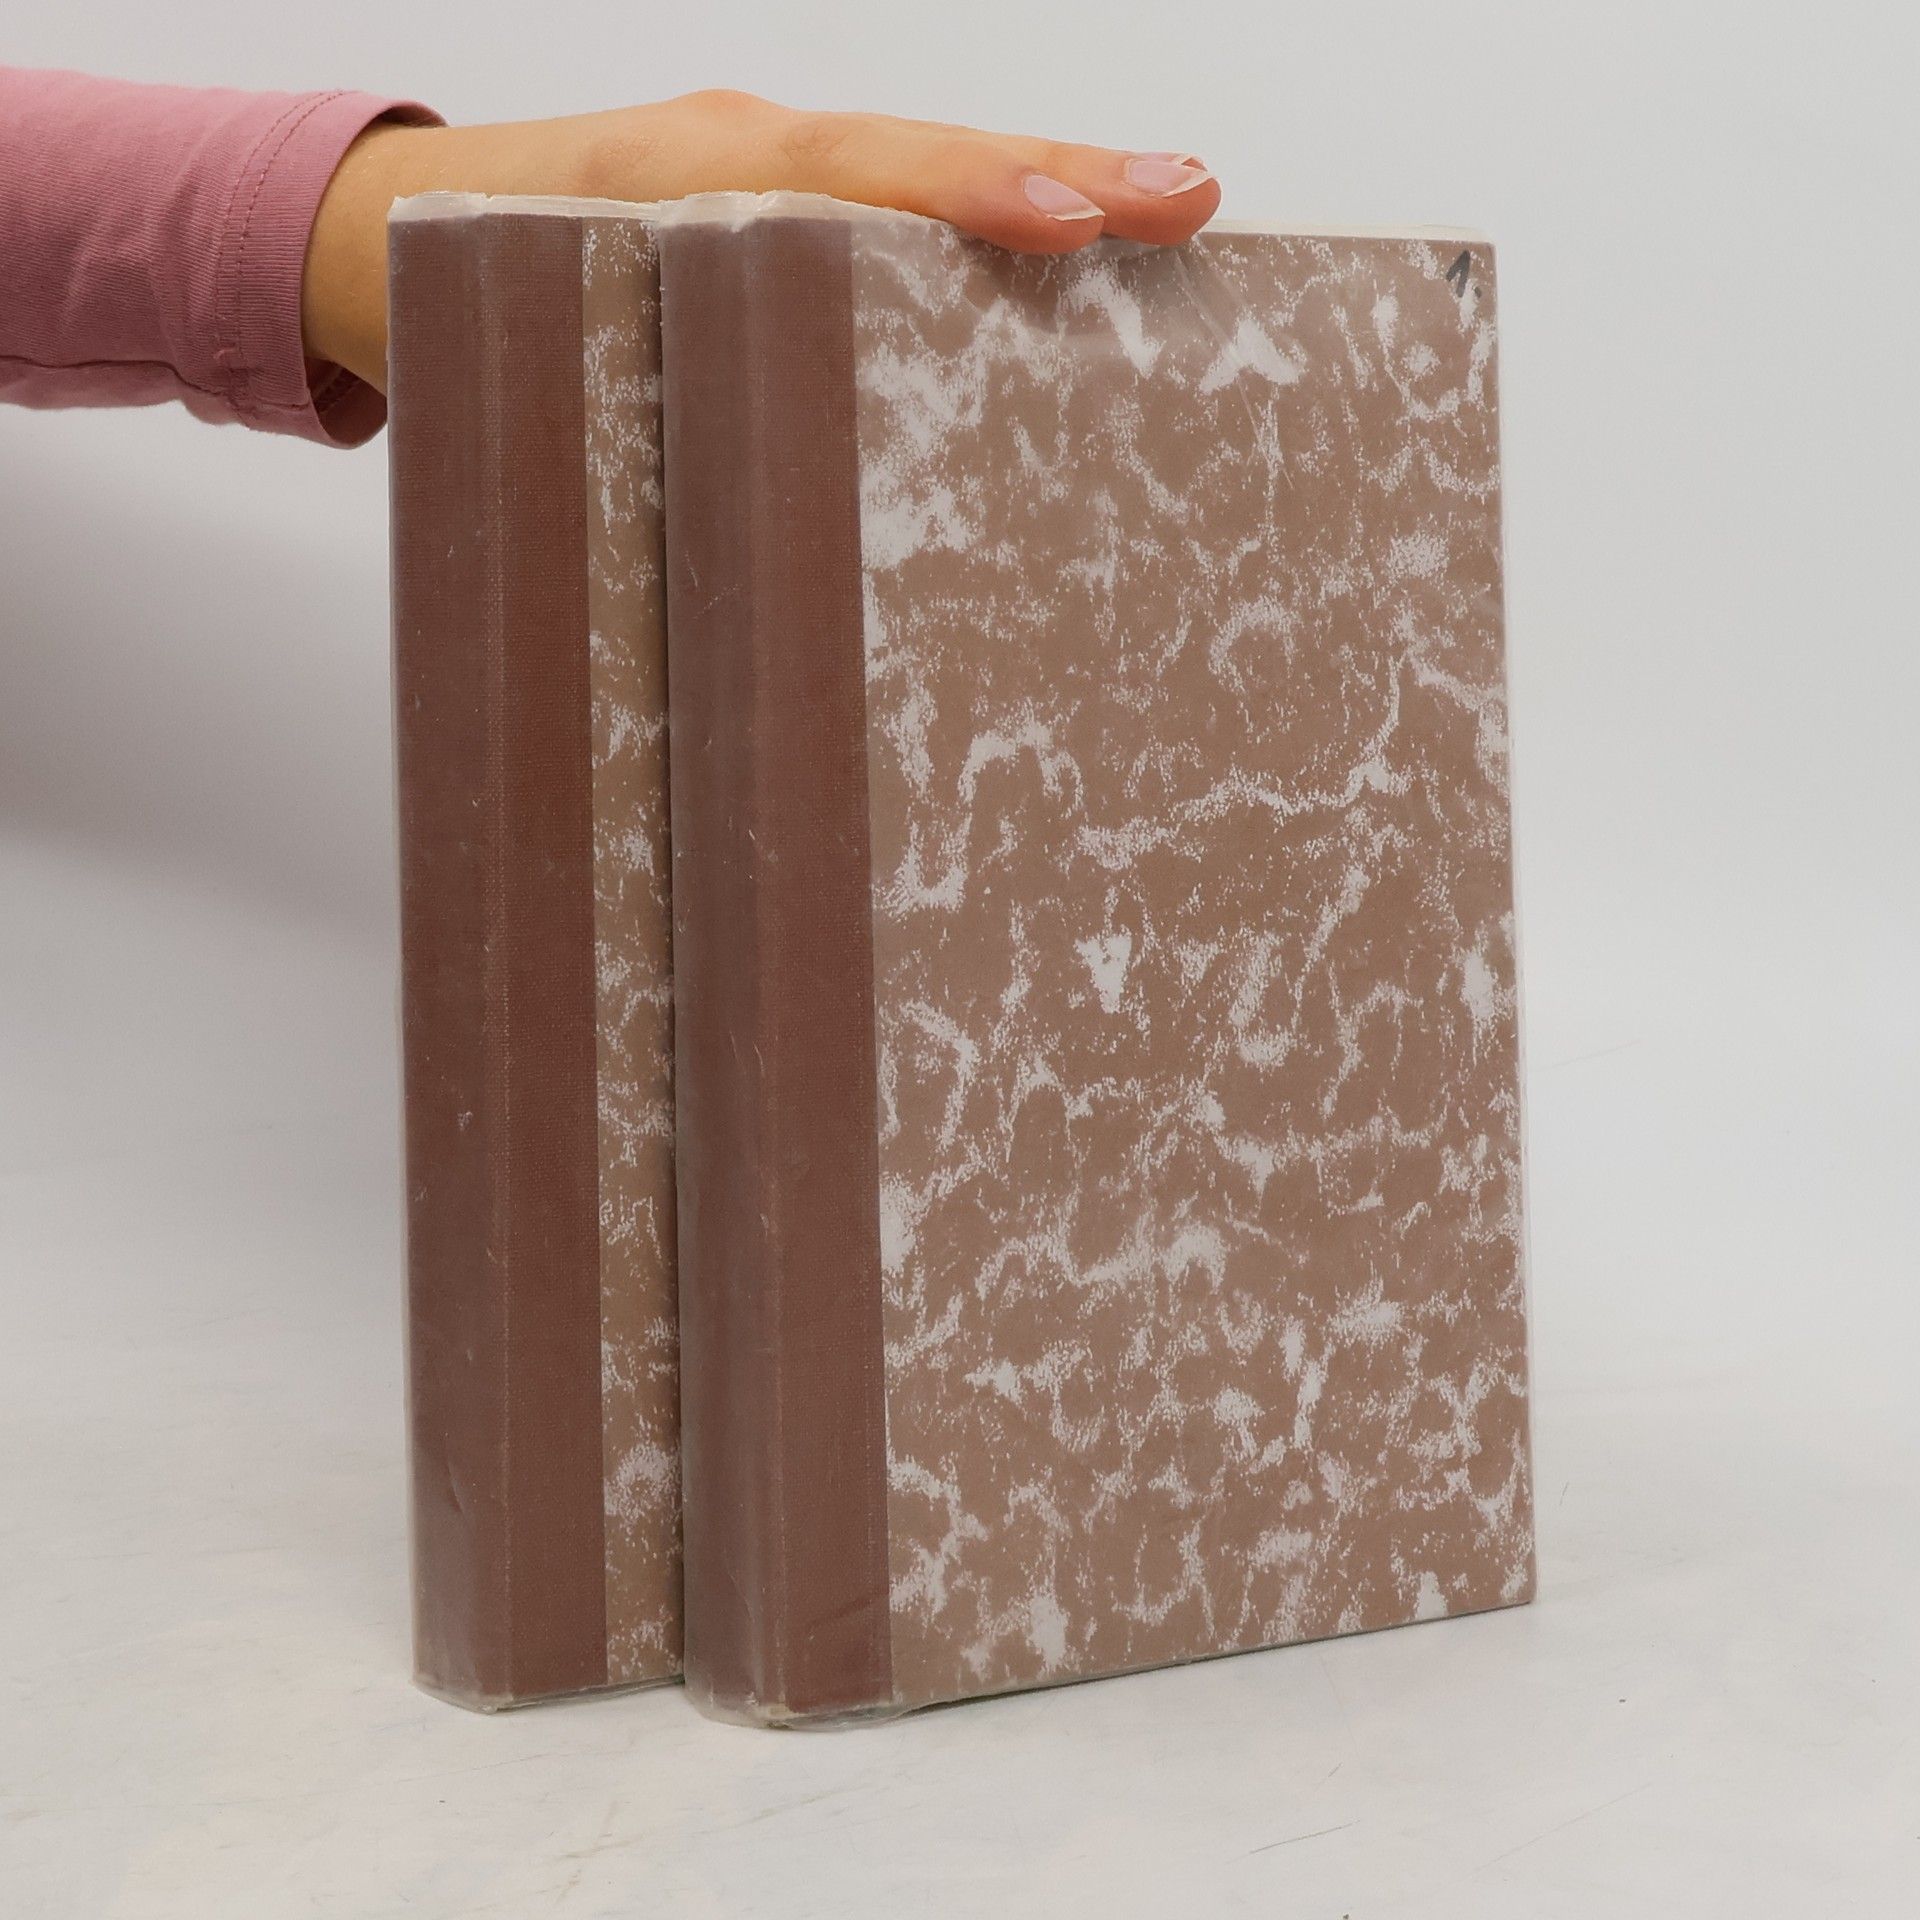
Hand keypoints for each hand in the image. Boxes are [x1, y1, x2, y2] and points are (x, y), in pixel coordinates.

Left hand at [301, 93, 1219, 391]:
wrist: (374, 231)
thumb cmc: (451, 305)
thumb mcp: (519, 360)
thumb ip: (611, 423)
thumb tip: (718, 571)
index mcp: (681, 183)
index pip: (849, 179)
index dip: (961, 201)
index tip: (1065, 228)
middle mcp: (738, 155)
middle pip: (919, 149)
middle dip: (1056, 172)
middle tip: (1186, 198)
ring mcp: (762, 164)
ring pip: (919, 160)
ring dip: (1046, 179)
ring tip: (1170, 206)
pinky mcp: (773, 196)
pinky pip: (890, 191)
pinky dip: (984, 204)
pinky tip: (1071, 237)